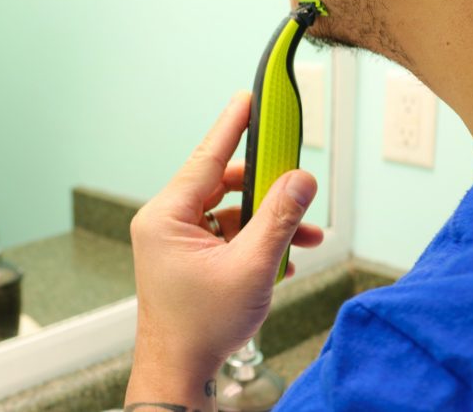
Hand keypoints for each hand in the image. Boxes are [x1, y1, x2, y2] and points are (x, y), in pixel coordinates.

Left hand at [126, 92, 322, 408]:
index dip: (231, 127)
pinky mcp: (189, 258)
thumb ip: (279, 219)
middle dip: (266, 190)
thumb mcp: (251, 268)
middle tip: (298, 184)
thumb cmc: (200, 327)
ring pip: (229, 213)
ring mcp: (176, 241)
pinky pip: (226, 235)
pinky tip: (285, 258)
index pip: (205, 158)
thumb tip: (301, 179)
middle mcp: (166, 222)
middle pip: (222, 185)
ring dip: (267, 222)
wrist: (180, 371)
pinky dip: (255, 242)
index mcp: (166, 217)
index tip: (247, 99)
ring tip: (306, 236)